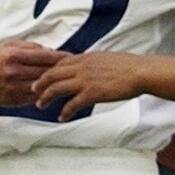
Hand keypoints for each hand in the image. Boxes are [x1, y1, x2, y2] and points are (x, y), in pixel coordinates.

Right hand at [0, 41, 66, 106]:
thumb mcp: (8, 46)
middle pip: (47, 72)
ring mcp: (14, 87)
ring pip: (43, 86)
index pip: (46, 56)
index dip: (62, 57)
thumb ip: (30, 47)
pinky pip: (35, 97)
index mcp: (14, 55)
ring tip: (64, 80)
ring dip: (55, 83)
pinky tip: (50, 90)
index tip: (71, 57)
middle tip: (73, 69)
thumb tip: (50, 51)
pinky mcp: (14, 100)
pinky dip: (44, 93)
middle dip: (61, 70)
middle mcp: (15, 72)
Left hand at [31, 51, 149, 121]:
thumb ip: (92, 62)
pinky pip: (72, 104)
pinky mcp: (92, 93)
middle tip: (34, 92)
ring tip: (41, 105)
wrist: (140, 72)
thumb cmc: (128, 66)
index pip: (58, 63)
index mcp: (84, 58)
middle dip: (40, 84)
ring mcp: (85, 80)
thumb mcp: (105, 58)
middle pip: (52, 74)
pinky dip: (64, 111)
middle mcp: (81, 67)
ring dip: (46, 98)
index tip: (42, 78)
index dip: (47, 71)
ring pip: (56, 88)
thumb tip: (88, 66)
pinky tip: (62, 117)